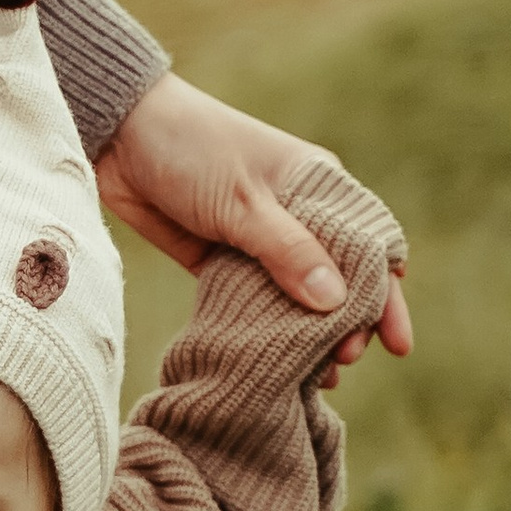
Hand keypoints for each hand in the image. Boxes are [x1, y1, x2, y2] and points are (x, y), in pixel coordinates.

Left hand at [95, 73, 411, 375]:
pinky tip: (275, 365)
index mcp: (319, 185)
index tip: (393, 340)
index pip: (374, 243)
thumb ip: (288, 251)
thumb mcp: (243, 200)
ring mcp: (259, 239)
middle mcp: (297, 214)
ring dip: (310, 334)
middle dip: (351, 322)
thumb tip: (337, 302)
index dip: (387, 292)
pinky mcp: (220, 259)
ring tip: (319, 376)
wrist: (116, 135)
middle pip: (340, 277)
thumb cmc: (190, 148)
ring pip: (297, 296)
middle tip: (347, 359)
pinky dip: (268, 331)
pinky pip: (255, 301)